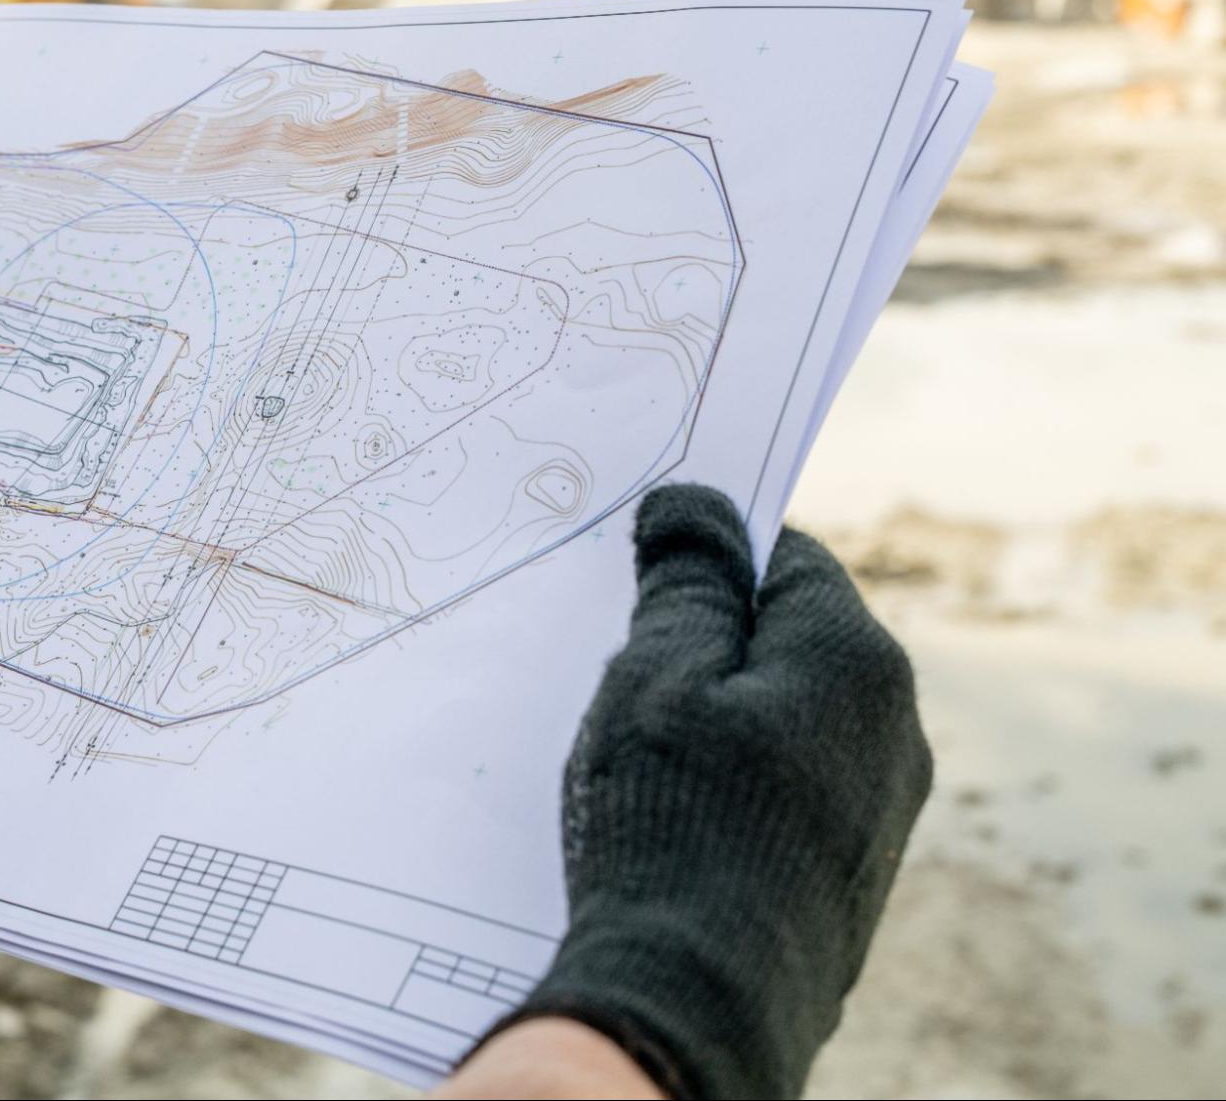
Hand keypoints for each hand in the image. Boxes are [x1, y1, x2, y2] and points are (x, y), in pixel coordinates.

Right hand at [486, 484, 931, 1098]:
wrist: (698, 1005)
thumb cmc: (673, 827)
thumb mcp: (656, 676)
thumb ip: (684, 582)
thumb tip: (695, 505)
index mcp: (857, 660)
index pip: (784, 555)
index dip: (706, 554)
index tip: (636, 573)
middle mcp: (894, 729)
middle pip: (789, 638)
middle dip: (706, 640)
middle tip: (618, 664)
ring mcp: (881, 810)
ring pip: (787, 716)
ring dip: (716, 715)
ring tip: (637, 754)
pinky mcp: (853, 873)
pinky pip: (791, 787)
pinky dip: (732, 782)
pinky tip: (671, 818)